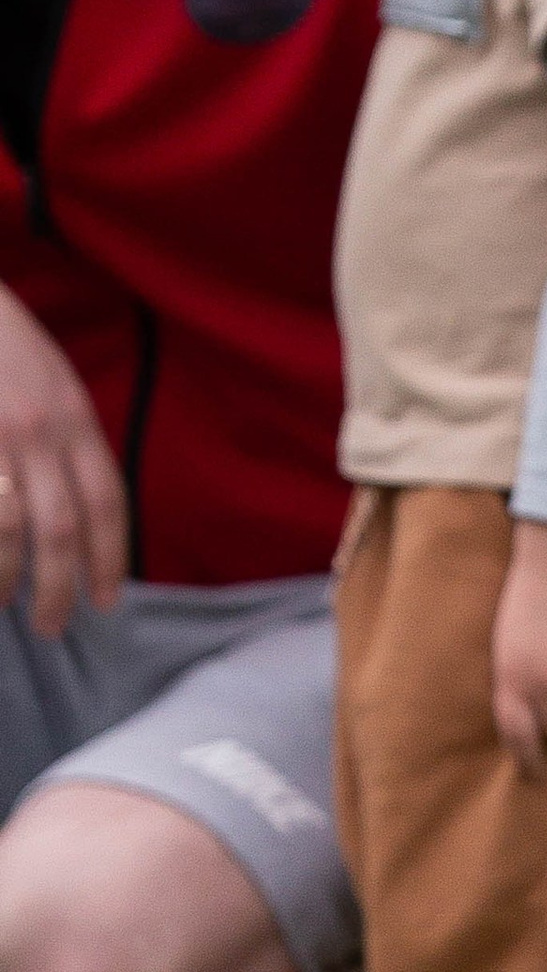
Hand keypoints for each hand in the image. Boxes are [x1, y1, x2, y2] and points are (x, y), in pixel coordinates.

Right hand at [0, 283, 124, 636]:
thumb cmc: (5, 347)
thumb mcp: (55, 385)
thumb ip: (71, 442)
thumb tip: (84, 509)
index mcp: (75, 420)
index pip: (108, 503)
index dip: (110, 558)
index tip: (106, 600)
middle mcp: (40, 433)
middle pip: (61, 530)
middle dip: (60, 588)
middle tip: (54, 625)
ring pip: (10, 530)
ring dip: (9, 579)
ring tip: (6, 605)